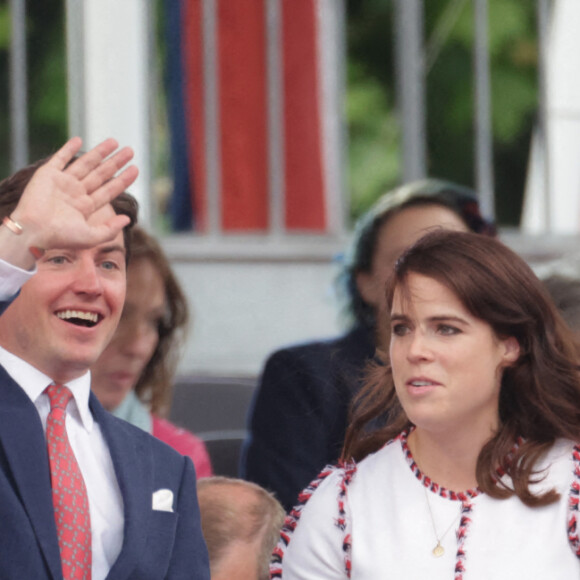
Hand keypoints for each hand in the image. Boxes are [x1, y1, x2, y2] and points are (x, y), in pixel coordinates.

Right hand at [11, 137, 138, 252]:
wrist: (33, 230)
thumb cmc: (61, 237)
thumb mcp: (92, 237)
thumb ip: (110, 228)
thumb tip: (128, 218)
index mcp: (85, 207)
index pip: (109, 190)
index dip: (123, 180)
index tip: (136, 169)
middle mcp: (75, 193)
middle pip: (101, 174)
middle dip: (116, 162)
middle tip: (130, 151)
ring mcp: (62, 183)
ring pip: (85, 163)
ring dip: (99, 152)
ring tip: (115, 141)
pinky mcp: (47, 174)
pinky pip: (59, 158)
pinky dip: (68, 149)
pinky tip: (79, 140)